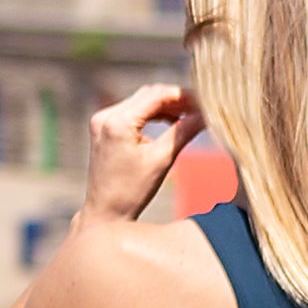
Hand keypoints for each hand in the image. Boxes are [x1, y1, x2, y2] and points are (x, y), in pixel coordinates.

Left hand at [81, 82, 195, 227]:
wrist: (105, 212)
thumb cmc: (133, 191)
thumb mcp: (162, 159)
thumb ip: (183, 131)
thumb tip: (207, 113)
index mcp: (117, 123)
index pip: (156, 95)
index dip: (183, 95)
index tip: (205, 100)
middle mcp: (105, 116)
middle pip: (148, 95)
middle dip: (175, 99)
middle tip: (201, 108)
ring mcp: (101, 120)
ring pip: (140, 101)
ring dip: (165, 106)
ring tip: (190, 115)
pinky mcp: (103, 127)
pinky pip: (132, 112)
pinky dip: (152, 114)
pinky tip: (172, 121)